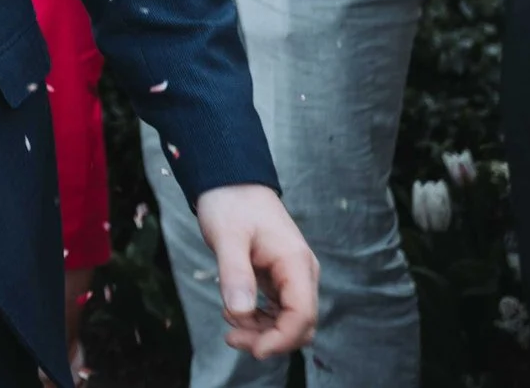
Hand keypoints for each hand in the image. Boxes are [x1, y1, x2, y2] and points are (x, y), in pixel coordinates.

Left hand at [193, 184, 316, 357]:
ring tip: (228, 325)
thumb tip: (240, 312)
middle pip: (300, 325)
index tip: (254, 349)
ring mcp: (292, 277)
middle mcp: (301, 273)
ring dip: (262, 332)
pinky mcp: (279, 279)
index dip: (282, 339)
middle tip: (231, 338)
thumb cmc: (230, 203)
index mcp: (296, 262)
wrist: (230, 180)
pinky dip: (258, 319)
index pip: (303, 314)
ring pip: (289, 321)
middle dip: (270, 339)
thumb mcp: (227, 236)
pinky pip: (277, 310)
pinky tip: (233, 312)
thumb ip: (235, 273)